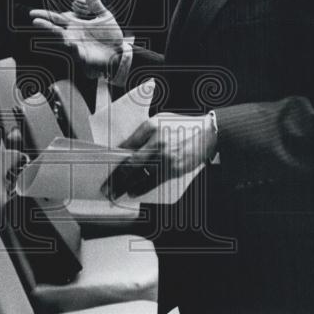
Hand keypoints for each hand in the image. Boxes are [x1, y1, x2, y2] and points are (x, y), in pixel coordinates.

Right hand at [31, 0, 124, 77]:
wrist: (119, 51)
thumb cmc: (110, 35)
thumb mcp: (104, 16)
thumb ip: (95, 3)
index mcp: (76, 24)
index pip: (57, 19)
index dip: (46, 16)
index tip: (34, 13)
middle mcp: (73, 35)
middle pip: (56, 29)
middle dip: (45, 25)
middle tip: (35, 20)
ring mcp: (76, 46)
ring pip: (63, 40)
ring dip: (56, 35)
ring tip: (51, 29)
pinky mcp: (83, 56)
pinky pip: (76, 52)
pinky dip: (73, 48)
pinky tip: (70, 43)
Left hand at [101, 113, 216, 198]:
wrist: (208, 133)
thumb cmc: (182, 126)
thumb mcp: (160, 120)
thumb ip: (143, 132)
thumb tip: (126, 147)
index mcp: (151, 126)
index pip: (127, 144)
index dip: (114, 158)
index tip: (105, 167)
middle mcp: (157, 141)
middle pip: (130, 163)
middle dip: (115, 177)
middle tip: (105, 188)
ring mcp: (166, 157)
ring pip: (140, 175)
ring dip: (125, 186)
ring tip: (114, 193)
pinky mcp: (174, 169)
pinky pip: (153, 181)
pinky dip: (141, 188)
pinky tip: (132, 192)